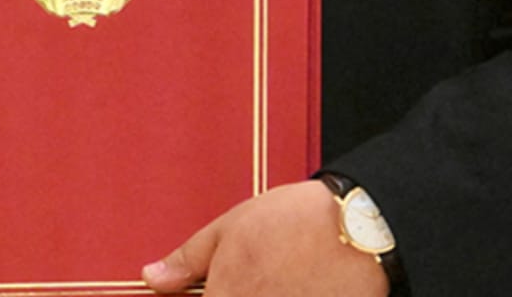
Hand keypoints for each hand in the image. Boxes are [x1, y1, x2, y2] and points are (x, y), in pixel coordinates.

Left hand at [142, 180, 386, 296]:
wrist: (359, 229)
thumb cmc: (293, 221)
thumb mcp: (229, 228)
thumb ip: (187, 261)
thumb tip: (152, 278)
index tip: (211, 289)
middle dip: (233, 294)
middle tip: (256, 275)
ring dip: (261, 295)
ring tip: (279, 278)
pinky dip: (288, 296)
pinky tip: (294, 285)